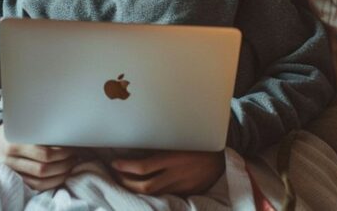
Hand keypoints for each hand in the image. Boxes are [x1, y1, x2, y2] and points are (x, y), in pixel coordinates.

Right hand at [0, 124, 79, 191]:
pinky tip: (61, 175)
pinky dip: (51, 183)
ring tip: (70, 165)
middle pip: (43, 168)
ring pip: (40, 180)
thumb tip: (68, 131)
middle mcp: (10, 159)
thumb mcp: (24, 125)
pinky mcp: (16, 180)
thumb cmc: (15, 129)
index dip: (62, 152)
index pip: (44, 153)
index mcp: (14, 142)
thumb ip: (40, 128)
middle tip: (74, 156)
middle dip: (63, 164)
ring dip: (60, 175)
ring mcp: (12, 172)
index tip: (73, 147)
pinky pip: (36, 187)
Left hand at [110, 150, 225, 195]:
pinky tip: (142, 189)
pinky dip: (151, 194)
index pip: (143, 167)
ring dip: (135, 189)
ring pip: (153, 194)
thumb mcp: (179, 141)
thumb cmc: (198, 144)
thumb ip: (161, 147)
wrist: (222, 159)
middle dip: (125, 182)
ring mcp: (181, 186)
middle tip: (115, 175)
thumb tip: (136, 148)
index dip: (126, 167)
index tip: (114, 163)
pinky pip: (165, 196)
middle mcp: (176, 174)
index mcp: (174, 158)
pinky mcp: (186, 193)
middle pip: (144, 186)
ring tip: (124, 182)